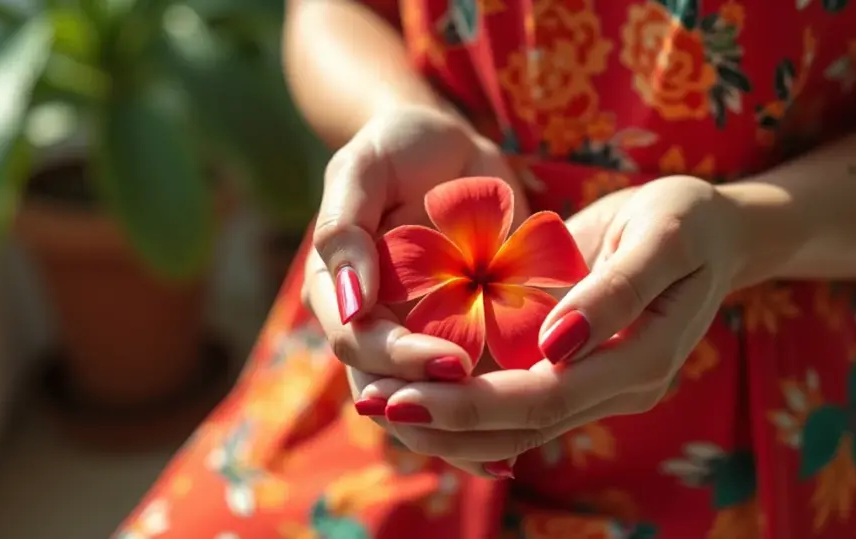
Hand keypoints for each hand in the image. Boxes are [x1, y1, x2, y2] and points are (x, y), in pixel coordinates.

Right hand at [303, 105, 531, 469]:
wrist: (450, 147)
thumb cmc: (400, 145)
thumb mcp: (365, 166)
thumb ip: (345, 226)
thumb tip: (348, 300)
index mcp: (337, 288)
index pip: (357, 341)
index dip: (400, 359)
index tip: (452, 362)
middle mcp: (371, 323)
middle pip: (387, 389)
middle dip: (433, 406)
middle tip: (490, 407)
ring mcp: (413, 335)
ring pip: (422, 404)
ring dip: (457, 433)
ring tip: (506, 452)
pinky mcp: (458, 337)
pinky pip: (463, 390)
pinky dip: (483, 419)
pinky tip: (518, 446)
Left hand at [358, 176, 751, 476]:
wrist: (712, 231)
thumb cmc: (689, 220)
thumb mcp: (663, 235)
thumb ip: (614, 291)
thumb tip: (554, 344)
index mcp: (641, 362)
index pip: (547, 398)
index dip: (474, 405)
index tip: (405, 395)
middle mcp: (615, 388)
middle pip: (521, 426)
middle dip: (443, 421)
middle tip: (371, 405)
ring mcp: (594, 384)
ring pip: (513, 426)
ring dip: (444, 422)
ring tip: (374, 404)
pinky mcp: (573, 368)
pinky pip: (515, 399)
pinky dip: (463, 400)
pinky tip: (412, 386)